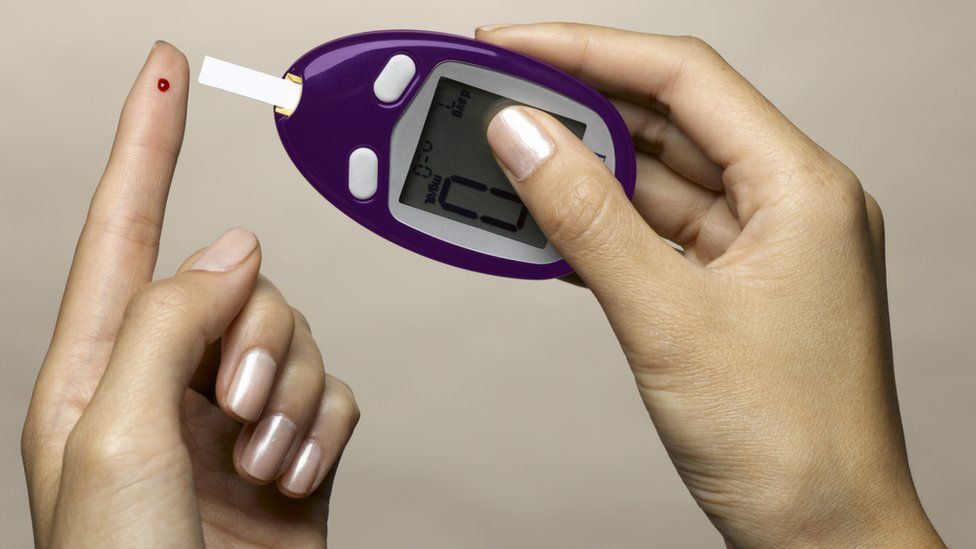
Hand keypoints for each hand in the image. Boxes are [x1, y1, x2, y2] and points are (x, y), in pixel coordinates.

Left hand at [22, 42, 358, 546]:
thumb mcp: (115, 432)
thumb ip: (170, 319)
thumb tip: (232, 247)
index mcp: (96, 367)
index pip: (123, 227)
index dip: (144, 144)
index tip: (163, 73)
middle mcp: (166, 381)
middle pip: (243, 286)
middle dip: (256, 335)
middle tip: (231, 405)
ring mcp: (231, 417)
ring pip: (297, 336)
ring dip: (290, 394)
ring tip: (259, 457)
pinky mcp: (290, 450)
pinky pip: (334, 393)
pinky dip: (321, 427)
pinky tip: (289, 475)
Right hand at [480, 23, 942, 546]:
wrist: (823, 538)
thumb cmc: (786, 443)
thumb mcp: (668, 318)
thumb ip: (587, 219)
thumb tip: (523, 137)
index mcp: (799, 188)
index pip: (683, 76)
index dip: (587, 50)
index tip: (509, 46)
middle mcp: (786, 203)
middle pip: (667, 119)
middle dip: (575, 104)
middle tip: (492, 96)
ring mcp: (759, 247)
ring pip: (656, 177)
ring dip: (581, 167)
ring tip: (503, 155)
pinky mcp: (731, 287)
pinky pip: (653, 231)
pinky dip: (598, 223)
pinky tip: (544, 221)